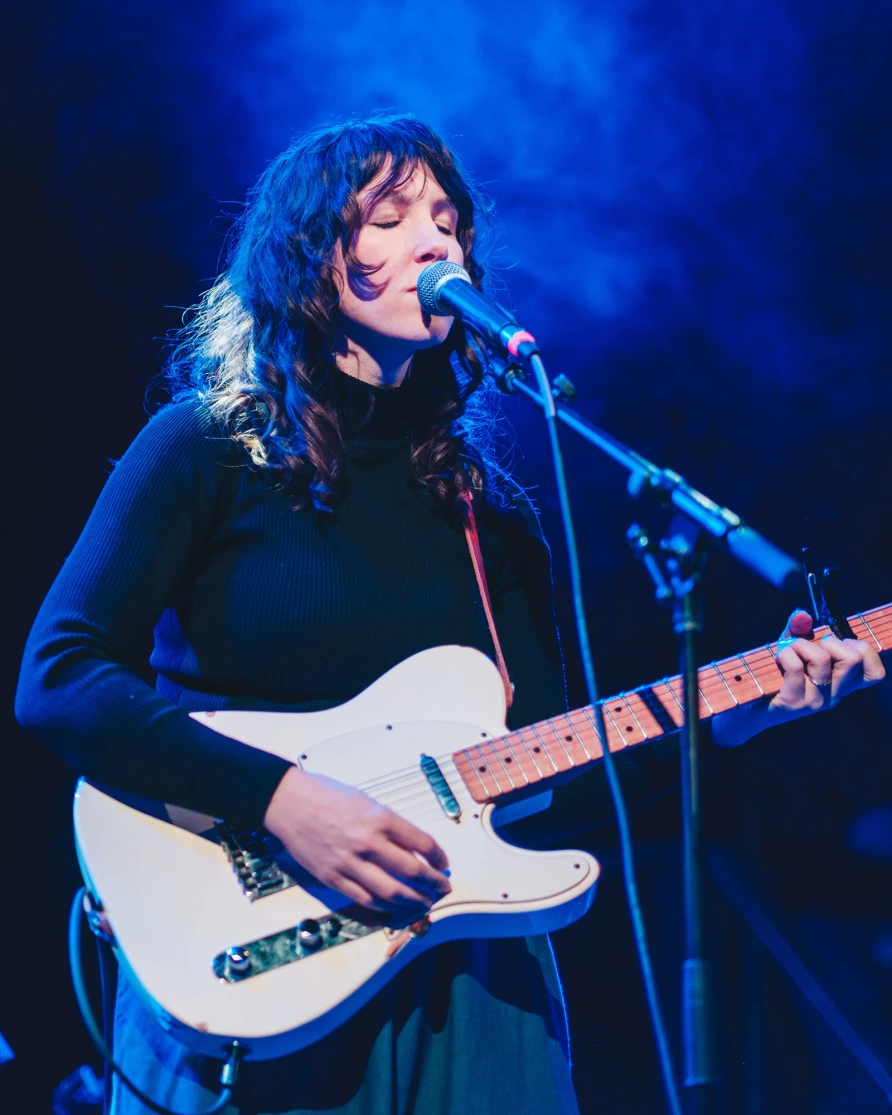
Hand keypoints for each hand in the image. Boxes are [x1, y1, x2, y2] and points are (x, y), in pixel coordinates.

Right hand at [263, 767, 450, 911]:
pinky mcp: (332, 878)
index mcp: (380, 818)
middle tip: (443, 888)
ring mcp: (349, 863)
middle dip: (433, 884)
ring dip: (412, 901)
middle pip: (412, 872)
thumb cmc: (327, 795)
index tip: (443, 863)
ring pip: (391, 892)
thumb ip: (389, 824)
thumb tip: (412, 846)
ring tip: (423, 902)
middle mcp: (368, 842)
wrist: (289, 802)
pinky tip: (393, 906)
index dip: (438, 857)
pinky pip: (364, 899)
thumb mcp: (366, 801)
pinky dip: (383, 906)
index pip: (422, 843)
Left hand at [712, 609, 884, 747]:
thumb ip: (800, 629)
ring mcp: (816, 701)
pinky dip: (785, 654)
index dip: (863, 650)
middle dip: (830, 641)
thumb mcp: (793, 649)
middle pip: (853, 659)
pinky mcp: (795, 702)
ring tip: (788, 651)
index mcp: (842, 685)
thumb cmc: (777, 675)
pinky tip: (778, 659)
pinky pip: (796, 667)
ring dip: (800, 645)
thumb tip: (802, 615)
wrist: (750, 709)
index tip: (840, 644)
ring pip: (822, 659)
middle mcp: (835, 696)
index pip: (875, 674)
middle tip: (810, 647)